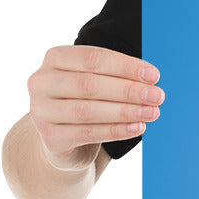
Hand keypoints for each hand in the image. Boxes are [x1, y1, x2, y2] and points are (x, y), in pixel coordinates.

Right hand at [27, 45, 163, 169]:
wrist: (65, 140)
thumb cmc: (87, 101)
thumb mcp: (98, 81)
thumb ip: (117, 75)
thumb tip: (151, 79)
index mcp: (55, 58)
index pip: (93, 58)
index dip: (125, 66)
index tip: (154, 75)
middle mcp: (41, 82)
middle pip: (89, 84)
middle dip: (128, 90)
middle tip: (157, 96)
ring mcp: (41, 111)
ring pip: (88, 110)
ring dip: (125, 111)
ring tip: (152, 113)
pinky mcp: (50, 137)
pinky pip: (88, 133)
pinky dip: (116, 130)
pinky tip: (138, 128)